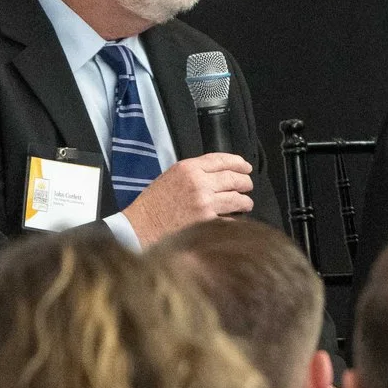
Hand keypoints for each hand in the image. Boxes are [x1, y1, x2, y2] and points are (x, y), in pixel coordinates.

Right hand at [120, 153, 253, 242]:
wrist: (139, 228)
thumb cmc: (153, 204)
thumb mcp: (171, 177)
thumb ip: (194, 173)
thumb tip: (220, 174)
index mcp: (188, 168)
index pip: (221, 160)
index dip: (238, 163)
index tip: (246, 167)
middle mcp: (199, 183)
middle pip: (234, 179)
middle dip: (245, 183)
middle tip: (247, 186)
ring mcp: (205, 204)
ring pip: (238, 199)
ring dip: (245, 202)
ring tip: (246, 204)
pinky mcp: (208, 223)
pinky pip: (231, 219)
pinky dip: (235, 219)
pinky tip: (235, 219)